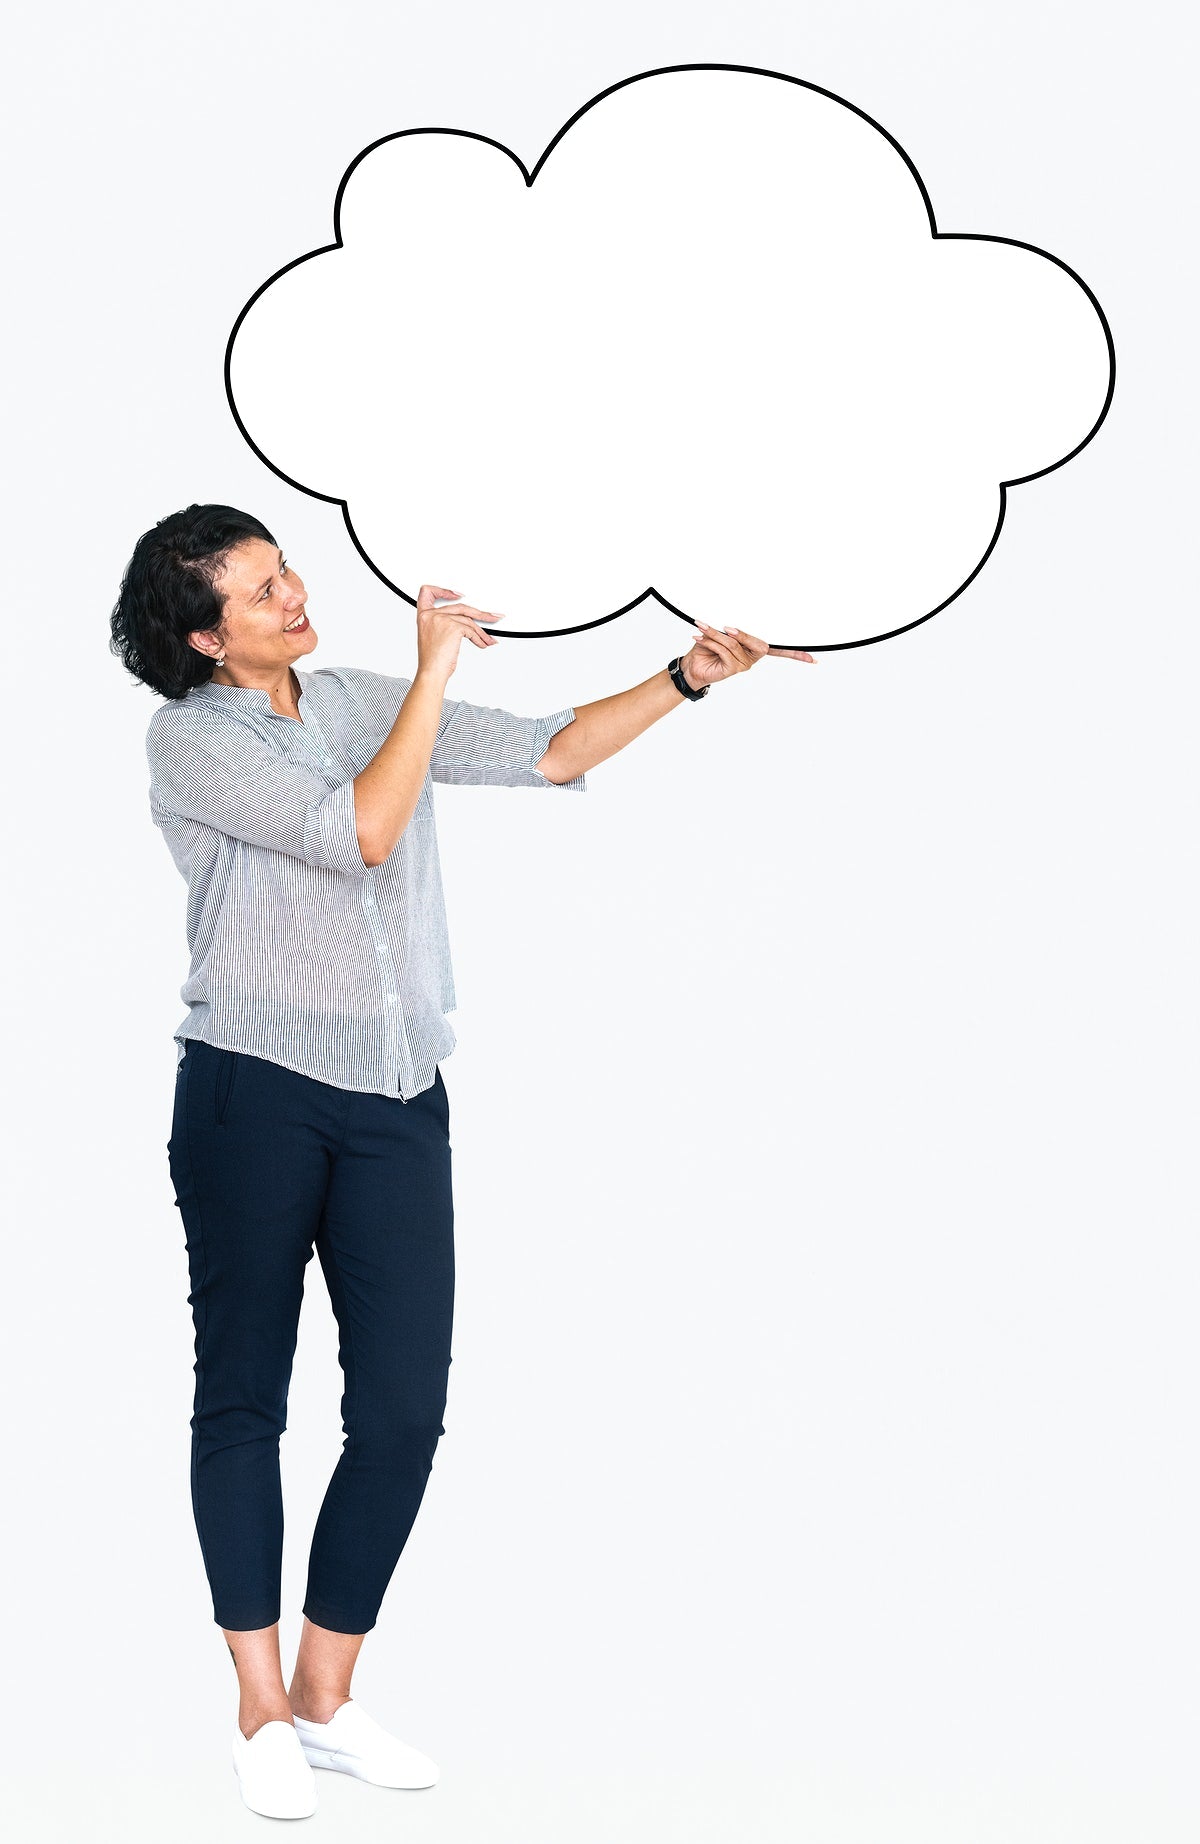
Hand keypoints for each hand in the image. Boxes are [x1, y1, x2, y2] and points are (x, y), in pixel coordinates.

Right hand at [414, 584, 505, 681]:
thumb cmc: (432, 660)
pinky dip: (479, 639)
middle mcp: (430, 615)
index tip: (457, 594)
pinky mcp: (453, 627)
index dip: (443, 591)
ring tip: (489, 639)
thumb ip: (443, 625)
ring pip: (469, 620)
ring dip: (482, 632)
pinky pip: (471, 630)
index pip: (427, 592)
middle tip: (492, 617)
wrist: (431, 673)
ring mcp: (441, 619)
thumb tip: (466, 623)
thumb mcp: (433, 637)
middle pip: (460, 607)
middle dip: (480, 614)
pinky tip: (482, 644)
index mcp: (423, 616)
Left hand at [679, 622, 815, 690]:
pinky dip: (712, 642)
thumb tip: (734, 622)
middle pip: (760, 643)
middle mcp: (753, 657)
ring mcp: (745, 664)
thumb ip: (732, 630)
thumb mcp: (720, 634)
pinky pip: (726, 651)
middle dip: (743, 633)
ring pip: (736, 644)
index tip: (813, 659)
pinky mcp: (733, 669)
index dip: (796, 654)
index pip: (780, 650)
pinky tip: (699, 637)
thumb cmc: (706, 648)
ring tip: (701, 628)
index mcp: (754, 647)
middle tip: (727, 627)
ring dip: (716, 634)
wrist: (690, 666)